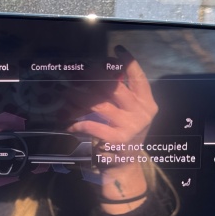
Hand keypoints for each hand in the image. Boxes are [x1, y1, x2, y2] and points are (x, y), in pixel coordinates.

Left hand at [67, 54, 158, 211]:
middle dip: (93, 77)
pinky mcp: (117, 140)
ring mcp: (131, 126)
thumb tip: (98, 72)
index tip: (117, 49)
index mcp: (147, 104)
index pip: (139, 78)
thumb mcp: (129, 114)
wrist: (124, 167)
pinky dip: (76, 123)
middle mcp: (142, 113)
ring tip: (66, 93)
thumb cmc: (123, 135)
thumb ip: (120, 96)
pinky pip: (91, 125)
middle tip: (76, 72)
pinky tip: (67, 122)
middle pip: (115, 87)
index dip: (129, 62)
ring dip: (79, 98)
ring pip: (99, 104)